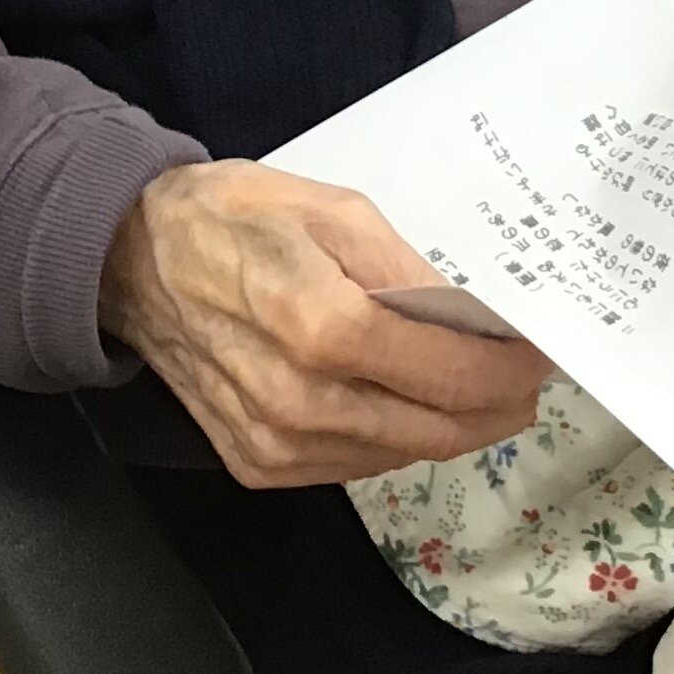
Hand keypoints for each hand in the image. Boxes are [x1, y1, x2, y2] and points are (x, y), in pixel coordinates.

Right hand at [99, 159, 549, 487]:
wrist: (133, 260)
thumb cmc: (235, 217)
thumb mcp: (331, 207)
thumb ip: (405, 267)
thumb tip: (472, 316)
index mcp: (321, 324)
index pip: (448, 371)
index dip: (506, 368)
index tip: (540, 353)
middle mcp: (301, 400)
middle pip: (435, 427)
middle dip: (493, 405)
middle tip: (525, 379)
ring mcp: (276, 443)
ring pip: (400, 454)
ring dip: (449, 426)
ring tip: (477, 389)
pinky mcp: (258, 466)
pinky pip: (353, 465)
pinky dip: (393, 437)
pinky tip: (407, 402)